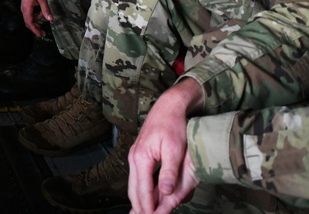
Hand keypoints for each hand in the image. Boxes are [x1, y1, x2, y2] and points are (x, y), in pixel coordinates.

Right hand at [20, 0, 53, 36]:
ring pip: (30, 18)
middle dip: (35, 28)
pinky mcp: (27, 4)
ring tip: (45, 21)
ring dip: (37, 21)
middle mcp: (24, 8)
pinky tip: (42, 14)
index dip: (35, 30)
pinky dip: (36, 16)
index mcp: (26, 8)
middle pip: (28, 22)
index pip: (29, 22)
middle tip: (43, 33)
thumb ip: (46, 10)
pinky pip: (31, 13)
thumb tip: (50, 20)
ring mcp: (24, 6)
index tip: (41, 35)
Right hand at [128, 80, 203, 213]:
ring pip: (133, 184)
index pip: (143, 190)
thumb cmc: (173, 125)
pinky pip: (137, 177)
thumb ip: (169, 171)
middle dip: (139, 207)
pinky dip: (140, 190)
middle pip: (133, 190)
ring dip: (138, 200)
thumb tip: (165, 192)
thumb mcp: (174, 149)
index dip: (148, 207)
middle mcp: (134, 158)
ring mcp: (135, 155)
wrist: (168, 106)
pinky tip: (145, 197)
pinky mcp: (139, 154)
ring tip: (142, 213)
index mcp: (141, 158)